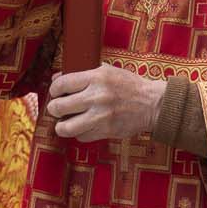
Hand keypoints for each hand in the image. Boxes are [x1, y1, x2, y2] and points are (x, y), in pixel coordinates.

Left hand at [48, 65, 166, 143]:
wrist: (152, 104)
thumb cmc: (129, 85)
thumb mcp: (107, 71)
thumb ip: (83, 73)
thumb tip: (57, 78)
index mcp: (97, 77)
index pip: (61, 85)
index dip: (54, 90)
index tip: (56, 93)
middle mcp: (97, 96)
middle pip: (59, 107)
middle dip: (54, 108)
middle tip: (58, 108)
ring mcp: (101, 116)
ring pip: (66, 127)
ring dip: (61, 126)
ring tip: (64, 122)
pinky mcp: (106, 131)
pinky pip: (81, 137)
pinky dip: (79, 133)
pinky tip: (84, 127)